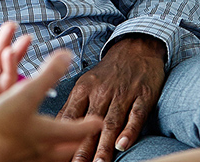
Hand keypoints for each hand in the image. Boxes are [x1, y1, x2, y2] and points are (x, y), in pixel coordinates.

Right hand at [0, 51, 102, 161]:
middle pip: (64, 151)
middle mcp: (40, 151)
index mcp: (48, 133)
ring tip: (52, 147)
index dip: (89, 124)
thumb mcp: (26, 94)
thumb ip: (47, 75)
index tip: (98, 123)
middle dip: (73, 144)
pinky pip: (24, 159)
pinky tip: (22, 152)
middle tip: (79, 141)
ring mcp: (25, 160)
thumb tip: (66, 56)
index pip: (76, 130)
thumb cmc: (1, 127)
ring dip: (52, 151)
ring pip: (46, 159)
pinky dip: (27, 154)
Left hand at [56, 36, 166, 161]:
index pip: (71, 117)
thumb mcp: (86, 83)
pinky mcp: (142, 96)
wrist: (135, 49)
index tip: (58, 154)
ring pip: (111, 123)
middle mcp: (101, 92)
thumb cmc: (108, 72)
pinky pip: (135, 115)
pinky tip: (123, 145)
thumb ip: (74, 106)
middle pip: (90, 124)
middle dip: (83, 148)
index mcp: (84, 89)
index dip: (64, 137)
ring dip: (104, 146)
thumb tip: (57, 128)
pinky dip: (129, 131)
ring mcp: (123, 94)